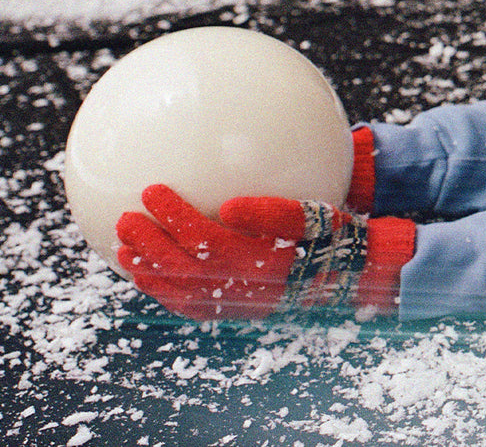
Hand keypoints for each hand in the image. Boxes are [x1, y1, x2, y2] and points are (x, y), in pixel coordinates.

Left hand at [116, 184, 412, 321]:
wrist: (346, 275)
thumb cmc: (329, 236)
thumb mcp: (312, 215)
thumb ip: (272, 211)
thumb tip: (227, 205)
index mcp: (256, 260)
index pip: (202, 236)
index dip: (172, 214)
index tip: (151, 189)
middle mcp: (239, 288)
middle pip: (180, 266)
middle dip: (147, 243)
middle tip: (124, 219)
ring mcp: (233, 304)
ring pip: (178, 291)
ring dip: (146, 270)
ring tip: (122, 250)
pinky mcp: (232, 313)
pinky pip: (188, 308)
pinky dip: (163, 293)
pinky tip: (149, 277)